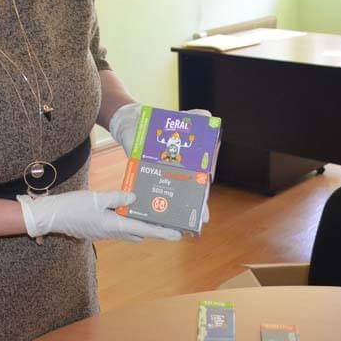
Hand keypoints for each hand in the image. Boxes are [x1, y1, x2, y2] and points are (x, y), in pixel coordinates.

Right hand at [17, 190, 181, 242]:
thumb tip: (135, 196)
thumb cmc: (73, 206)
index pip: (144, 229)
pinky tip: (127, 211)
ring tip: (151, 215)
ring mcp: (105, 232)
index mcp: (115, 225)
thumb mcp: (97, 197)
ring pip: (129, 232)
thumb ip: (118, 197)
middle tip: (167, 222)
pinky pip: (119, 228)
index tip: (178, 235)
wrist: (52, 216)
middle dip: (154, 230)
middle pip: (140, 233)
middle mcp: (112, 232)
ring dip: (141, 226)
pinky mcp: (98, 229)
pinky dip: (128, 222)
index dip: (162, 232)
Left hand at [108, 103, 213, 224]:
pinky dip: (145, 200)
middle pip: (182, 194)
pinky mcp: (140, 173)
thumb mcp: (178, 121)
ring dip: (168, 209)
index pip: (195, 185)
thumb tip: (208, 116)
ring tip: (171, 223)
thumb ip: (193, 117)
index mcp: (184, 164)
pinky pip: (143, 188)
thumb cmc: (159, 124)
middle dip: (188, 209)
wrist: (133, 122)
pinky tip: (147, 212)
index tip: (204, 215)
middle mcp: (171, 173)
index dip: (200, 200)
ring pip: (163, 195)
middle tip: (192, 223)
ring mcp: (155, 174)